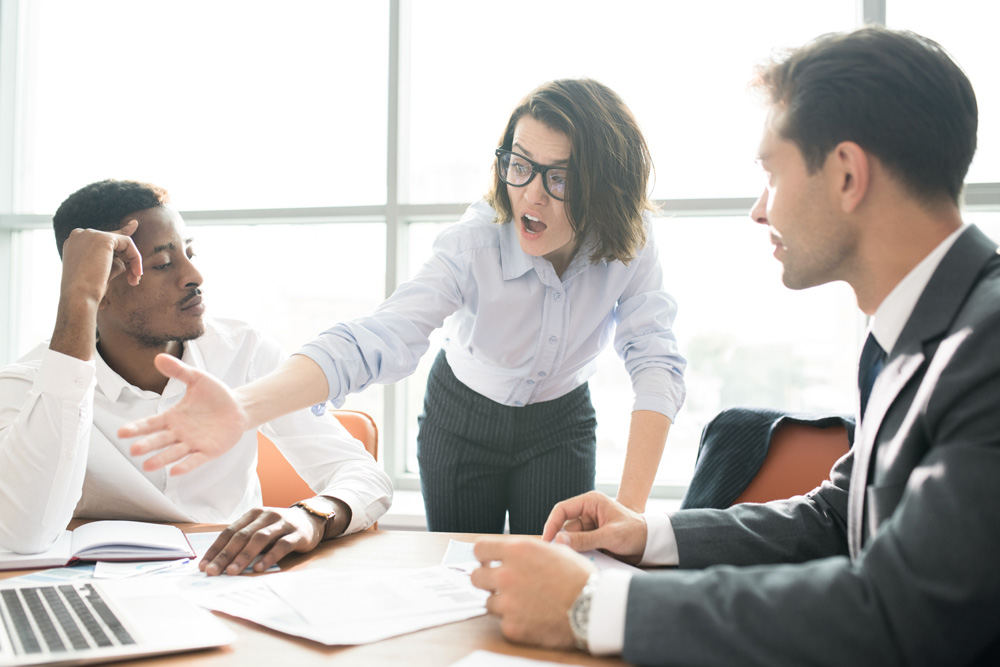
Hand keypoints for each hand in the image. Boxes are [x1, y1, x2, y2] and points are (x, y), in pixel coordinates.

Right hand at [60, 220, 142, 297]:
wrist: (79, 297)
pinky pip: (128, 243)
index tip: (134, 226)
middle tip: (134, 279)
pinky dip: (135, 258)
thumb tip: (125, 260)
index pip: (101, 237)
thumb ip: (114, 260)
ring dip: (133, 261)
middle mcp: (79, 235)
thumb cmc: (88, 290)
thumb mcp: (103, 272)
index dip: (119, 236)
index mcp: (74, 243)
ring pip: (122, 242)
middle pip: (113, 240)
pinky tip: (136, 273)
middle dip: (128, 258)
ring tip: (135, 280)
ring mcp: (90, 234)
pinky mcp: (103, 238)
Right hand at [118, 354, 249, 473]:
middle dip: (147, 445)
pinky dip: (186, 465)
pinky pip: (196, 460)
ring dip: (162, 459)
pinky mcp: (209, 451)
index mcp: (173, 417)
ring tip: (148, 465)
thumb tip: (158, 357)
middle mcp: (179, 433)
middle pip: (159, 440)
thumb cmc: (215, 394)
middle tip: (133, 450)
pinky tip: (175, 471)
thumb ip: (179, 371)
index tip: (121, 432)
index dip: (137, 428)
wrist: (238, 407)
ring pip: (174, 453)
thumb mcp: (197, 379)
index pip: (151, 424)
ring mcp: (193, 443)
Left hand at [200, 506, 326, 575]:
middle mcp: (266, 516)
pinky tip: (260, 568)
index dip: (215, 549)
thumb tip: (219, 564)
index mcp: (253, 515)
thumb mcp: (260, 529)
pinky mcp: (297, 534)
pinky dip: (269, 557)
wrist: (311, 519)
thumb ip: (244, 541)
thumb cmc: (279, 529)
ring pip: (259, 539)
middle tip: (213, 571)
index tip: (203, 566)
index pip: (229, 532)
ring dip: (244, 556)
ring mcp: (282, 524)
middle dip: (225, 555)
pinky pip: (281, 545)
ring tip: (232, 572)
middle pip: (241, 536)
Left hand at [471, 537, 594, 649]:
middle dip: (487, 580)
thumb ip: (528, 550)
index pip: (479, 549)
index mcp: (518, 551)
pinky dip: (515, 621)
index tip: (489, 562)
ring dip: (502, 603)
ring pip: (488, 601)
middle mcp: (508, 574)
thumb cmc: (579, 578)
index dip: (484, 556)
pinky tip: (533, 617)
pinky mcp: (512, 626)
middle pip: (476, 576)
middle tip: (501, 585)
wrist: (594, 608)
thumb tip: (513, 551)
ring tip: (525, 603)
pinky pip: (503, 622)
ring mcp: (508, 602)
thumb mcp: (555, 551)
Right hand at [541, 491, 647, 564]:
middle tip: (561, 557)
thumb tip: (558, 541)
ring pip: (570, 539)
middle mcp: (586, 512)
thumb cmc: (634, 532)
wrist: (650, 543)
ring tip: (582, 559)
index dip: (551, 525)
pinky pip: (578, 546)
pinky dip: (580, 554)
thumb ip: (584, 539)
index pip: (562, 510)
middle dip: (564, 542)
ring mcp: (588, 526)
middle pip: (565, 527)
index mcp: (590, 502)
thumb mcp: (610, 536)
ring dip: (573, 550)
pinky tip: (585, 560)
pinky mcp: (591, 538)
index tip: (546, 541)